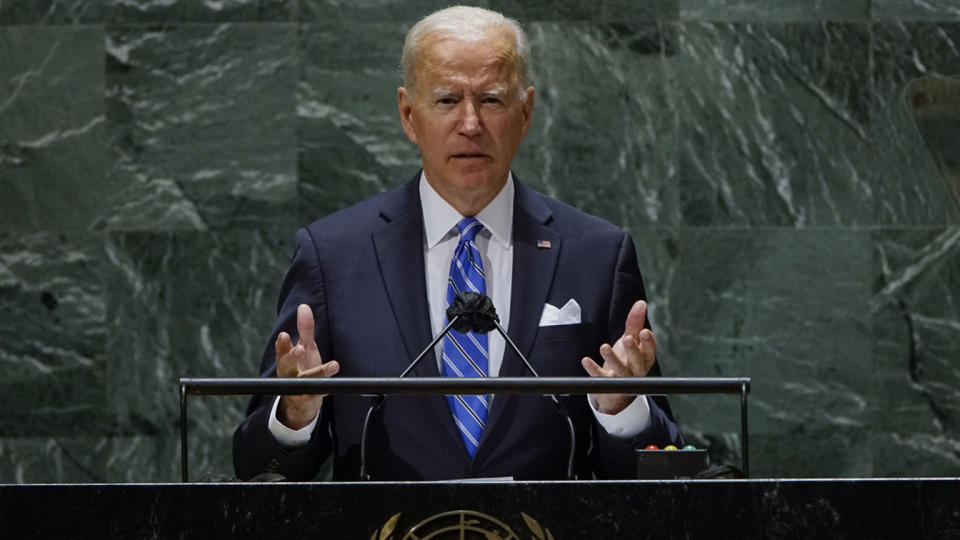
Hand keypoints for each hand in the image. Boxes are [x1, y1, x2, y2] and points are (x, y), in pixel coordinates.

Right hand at [275, 304, 339, 428]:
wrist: (301, 401)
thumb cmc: (302, 368)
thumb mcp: (305, 347)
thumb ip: (305, 329)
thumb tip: (303, 306)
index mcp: (286, 360)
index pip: (281, 350)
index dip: (282, 344)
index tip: (285, 335)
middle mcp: (289, 374)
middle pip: (286, 365)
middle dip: (291, 357)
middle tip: (300, 349)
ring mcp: (298, 387)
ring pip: (306, 380)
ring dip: (318, 373)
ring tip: (333, 365)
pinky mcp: (310, 398)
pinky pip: (317, 394)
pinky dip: (325, 389)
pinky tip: (333, 384)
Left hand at [581, 300, 656, 414]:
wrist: (617, 391)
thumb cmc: (627, 359)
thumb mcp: (631, 340)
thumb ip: (635, 323)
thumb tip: (641, 303)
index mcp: (644, 359)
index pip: (650, 350)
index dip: (648, 342)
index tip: (644, 331)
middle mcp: (636, 370)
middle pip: (637, 361)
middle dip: (633, 350)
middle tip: (627, 338)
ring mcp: (622, 379)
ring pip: (620, 370)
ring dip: (612, 359)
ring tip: (604, 347)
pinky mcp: (607, 385)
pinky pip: (600, 378)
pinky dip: (593, 369)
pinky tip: (586, 360)